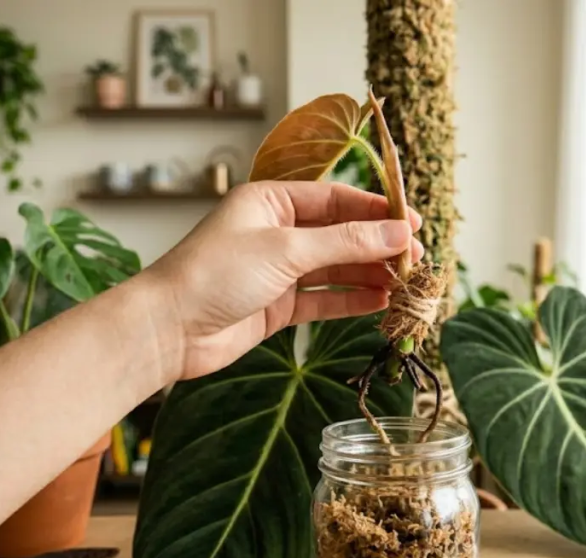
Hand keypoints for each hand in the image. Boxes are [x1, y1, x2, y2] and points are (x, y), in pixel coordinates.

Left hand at [142, 180, 422, 381]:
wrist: (169, 330)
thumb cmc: (214, 274)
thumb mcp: (286, 250)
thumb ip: (345, 243)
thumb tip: (398, 233)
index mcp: (271, 201)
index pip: (337, 198)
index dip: (377, 210)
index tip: (413, 222)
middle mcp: (276, 231)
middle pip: (340, 234)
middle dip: (378, 246)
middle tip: (417, 259)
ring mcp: (277, 270)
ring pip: (335, 269)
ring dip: (369, 275)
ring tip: (406, 285)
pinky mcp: (277, 305)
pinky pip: (323, 299)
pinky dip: (351, 301)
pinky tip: (380, 303)